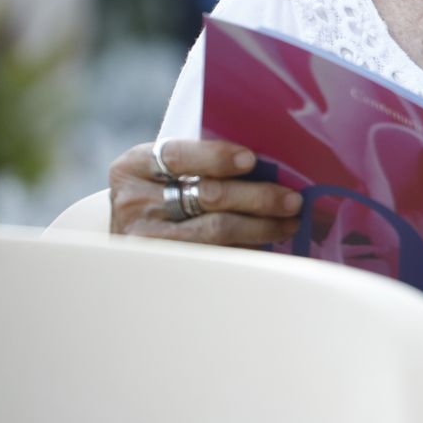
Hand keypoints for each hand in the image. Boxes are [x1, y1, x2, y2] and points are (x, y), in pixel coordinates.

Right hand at [109, 140, 303, 246]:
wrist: (130, 231)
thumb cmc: (160, 191)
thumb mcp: (166, 170)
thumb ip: (202, 161)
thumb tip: (269, 164)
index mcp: (135, 166)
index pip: (178, 156)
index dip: (216, 157)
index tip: (251, 159)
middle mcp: (134, 202)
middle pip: (206, 195)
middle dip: (257, 197)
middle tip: (292, 200)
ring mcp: (145, 238)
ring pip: (213, 231)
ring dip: (260, 227)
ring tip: (289, 224)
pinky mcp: (161, 266)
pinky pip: (213, 257)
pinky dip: (245, 249)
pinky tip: (268, 245)